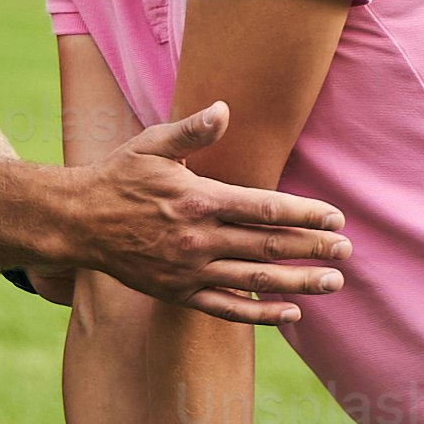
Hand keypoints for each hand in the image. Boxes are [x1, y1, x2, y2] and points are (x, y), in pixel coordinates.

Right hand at [49, 103, 346, 324]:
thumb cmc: (118, 177)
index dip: (304, 214)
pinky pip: (226, 309)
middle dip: (312, 248)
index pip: (265, 208)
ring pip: (254, 280)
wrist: (76, 223)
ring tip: (333, 282)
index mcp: (198, 199)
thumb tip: (224, 109)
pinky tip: (292, 314)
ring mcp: (189, 271)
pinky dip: (260, 314)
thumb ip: (192, 131)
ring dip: (298, 283)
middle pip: (268, 246)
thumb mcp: (152, 145)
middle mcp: (198, 239)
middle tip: (347, 250)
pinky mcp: (178, 293)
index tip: (336, 217)